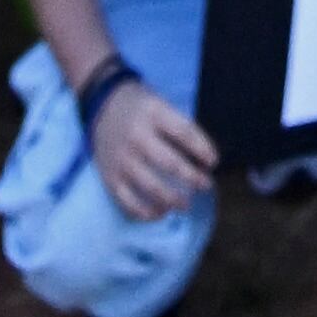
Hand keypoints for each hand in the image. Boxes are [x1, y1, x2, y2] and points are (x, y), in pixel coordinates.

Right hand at [89, 72, 221, 216]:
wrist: (101, 105)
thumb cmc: (140, 107)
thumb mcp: (160, 104)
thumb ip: (178, 126)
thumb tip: (203, 158)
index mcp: (153, 113)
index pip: (184, 132)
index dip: (203, 149)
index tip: (214, 162)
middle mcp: (137, 136)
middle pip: (170, 163)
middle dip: (193, 178)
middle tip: (206, 186)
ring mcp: (122, 159)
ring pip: (151, 187)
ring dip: (173, 199)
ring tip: (186, 204)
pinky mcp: (110, 177)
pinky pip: (129, 202)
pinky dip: (147, 213)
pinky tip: (161, 212)